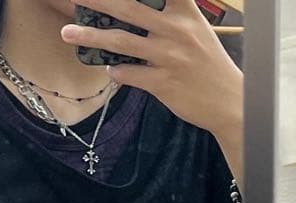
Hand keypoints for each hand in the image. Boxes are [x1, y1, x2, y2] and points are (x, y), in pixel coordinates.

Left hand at [62, 0, 242, 141]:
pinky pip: (129, 74)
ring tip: (67, 32)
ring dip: (90, 37)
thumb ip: (170, 15)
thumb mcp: (195, 29)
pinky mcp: (163, 83)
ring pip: (121, 42)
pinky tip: (108, 69)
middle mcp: (175, 30)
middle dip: (97, 0)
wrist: (227, 99)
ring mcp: (168, 57)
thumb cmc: (207, 63)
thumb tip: (137, 11)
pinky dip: (116, 71)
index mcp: (185, 12)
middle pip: (129, 8)